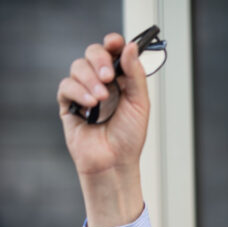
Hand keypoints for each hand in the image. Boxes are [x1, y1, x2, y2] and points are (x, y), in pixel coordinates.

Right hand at [57, 32, 148, 226]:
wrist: (114, 162)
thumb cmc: (129, 137)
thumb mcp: (140, 103)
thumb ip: (135, 74)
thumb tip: (131, 47)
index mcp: (121, 80)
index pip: (114, 52)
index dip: (113, 43)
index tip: (115, 42)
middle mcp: (102, 83)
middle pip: (93, 53)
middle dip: (100, 60)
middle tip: (109, 76)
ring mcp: (84, 92)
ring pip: (78, 67)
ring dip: (90, 80)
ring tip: (102, 98)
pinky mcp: (68, 104)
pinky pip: (66, 86)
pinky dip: (78, 91)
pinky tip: (90, 105)